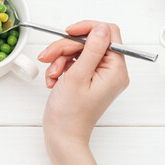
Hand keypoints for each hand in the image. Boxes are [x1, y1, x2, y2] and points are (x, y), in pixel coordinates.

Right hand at [37, 21, 128, 164]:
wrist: (62, 136)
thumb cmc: (70, 114)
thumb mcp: (78, 76)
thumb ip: (91, 49)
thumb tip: (100, 28)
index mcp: (116, 70)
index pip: (108, 33)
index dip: (87, 29)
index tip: (68, 32)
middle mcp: (112, 71)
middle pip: (89, 42)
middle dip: (66, 47)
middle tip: (48, 57)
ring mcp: (100, 75)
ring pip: (78, 51)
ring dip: (60, 59)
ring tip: (52, 74)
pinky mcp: (88, 79)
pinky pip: (74, 62)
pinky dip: (60, 68)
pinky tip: (53, 80)